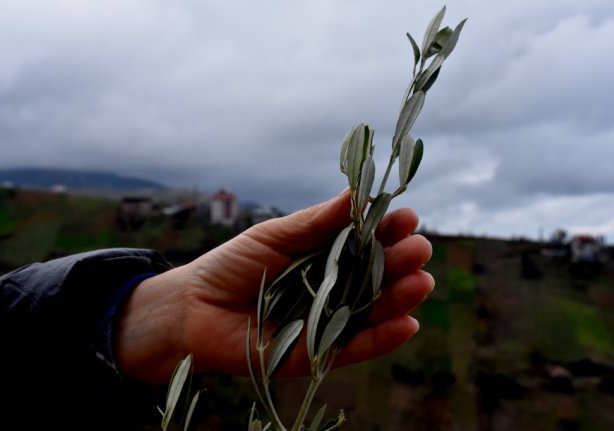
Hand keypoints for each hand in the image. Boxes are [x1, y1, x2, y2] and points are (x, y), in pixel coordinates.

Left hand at [115, 189, 433, 383]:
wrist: (192, 309)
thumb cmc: (232, 264)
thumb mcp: (276, 235)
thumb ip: (317, 222)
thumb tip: (357, 194)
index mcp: (327, 255)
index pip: (367, 242)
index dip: (388, 230)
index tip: (408, 216)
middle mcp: (334, 288)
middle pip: (377, 277)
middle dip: (400, 262)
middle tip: (419, 249)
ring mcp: (329, 321)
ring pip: (373, 311)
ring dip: (400, 299)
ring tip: (421, 282)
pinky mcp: (318, 354)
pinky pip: (355, 348)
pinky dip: (383, 339)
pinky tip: (409, 324)